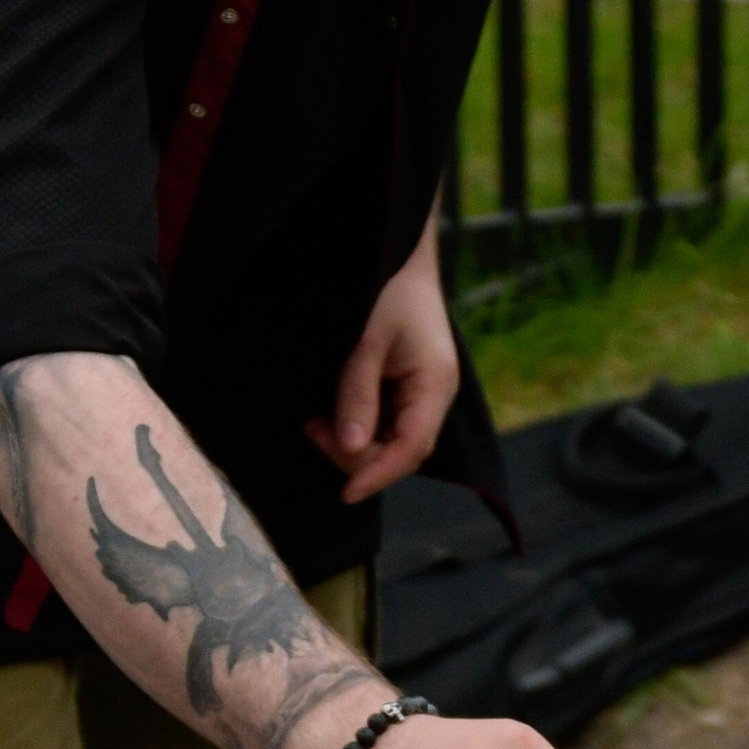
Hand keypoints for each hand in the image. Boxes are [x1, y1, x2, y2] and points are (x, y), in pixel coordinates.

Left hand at [307, 231, 460, 506]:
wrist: (398, 255)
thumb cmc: (388, 288)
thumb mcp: (367, 340)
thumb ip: (358, 394)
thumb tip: (348, 446)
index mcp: (435, 385)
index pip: (412, 448)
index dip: (378, 473)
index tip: (345, 493)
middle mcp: (434, 397)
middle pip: (400, 452)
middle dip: (356, 456)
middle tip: (313, 432)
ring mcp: (420, 395)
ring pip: (389, 443)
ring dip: (352, 444)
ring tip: (315, 425)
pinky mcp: (404, 390)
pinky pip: (382, 425)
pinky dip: (355, 429)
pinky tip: (329, 418)